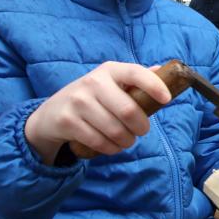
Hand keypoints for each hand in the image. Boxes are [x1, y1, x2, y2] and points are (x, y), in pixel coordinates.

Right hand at [25, 62, 170, 164]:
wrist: (51, 113)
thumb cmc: (92, 97)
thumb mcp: (111, 83)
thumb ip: (135, 79)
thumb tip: (162, 69)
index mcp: (109, 70)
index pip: (135, 73)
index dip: (153, 86)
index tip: (166, 99)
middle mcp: (92, 82)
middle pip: (128, 111)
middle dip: (141, 127)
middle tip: (141, 131)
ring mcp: (78, 101)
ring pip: (116, 130)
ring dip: (127, 142)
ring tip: (127, 140)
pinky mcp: (68, 121)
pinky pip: (100, 142)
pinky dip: (111, 149)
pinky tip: (111, 145)